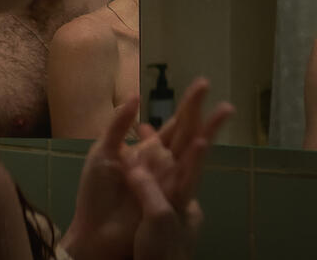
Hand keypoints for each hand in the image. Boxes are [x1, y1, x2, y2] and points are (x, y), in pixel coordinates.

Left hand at [62, 79, 233, 259]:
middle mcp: (166, 161)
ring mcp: (171, 178)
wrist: (93, 231)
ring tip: (223, 111)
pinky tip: (200, 143)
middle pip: (189, 131)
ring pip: (193, 148)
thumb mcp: (102, 152)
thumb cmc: (96, 194)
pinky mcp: (170, 195)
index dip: (188, 104)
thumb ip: (118, 126)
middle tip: (215, 88)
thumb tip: (136, 96)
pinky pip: (185, 175)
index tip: (203, 84)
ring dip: (209, 129)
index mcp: (150, 149)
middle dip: (202, 110)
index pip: (175, 123)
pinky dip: (194, 159)